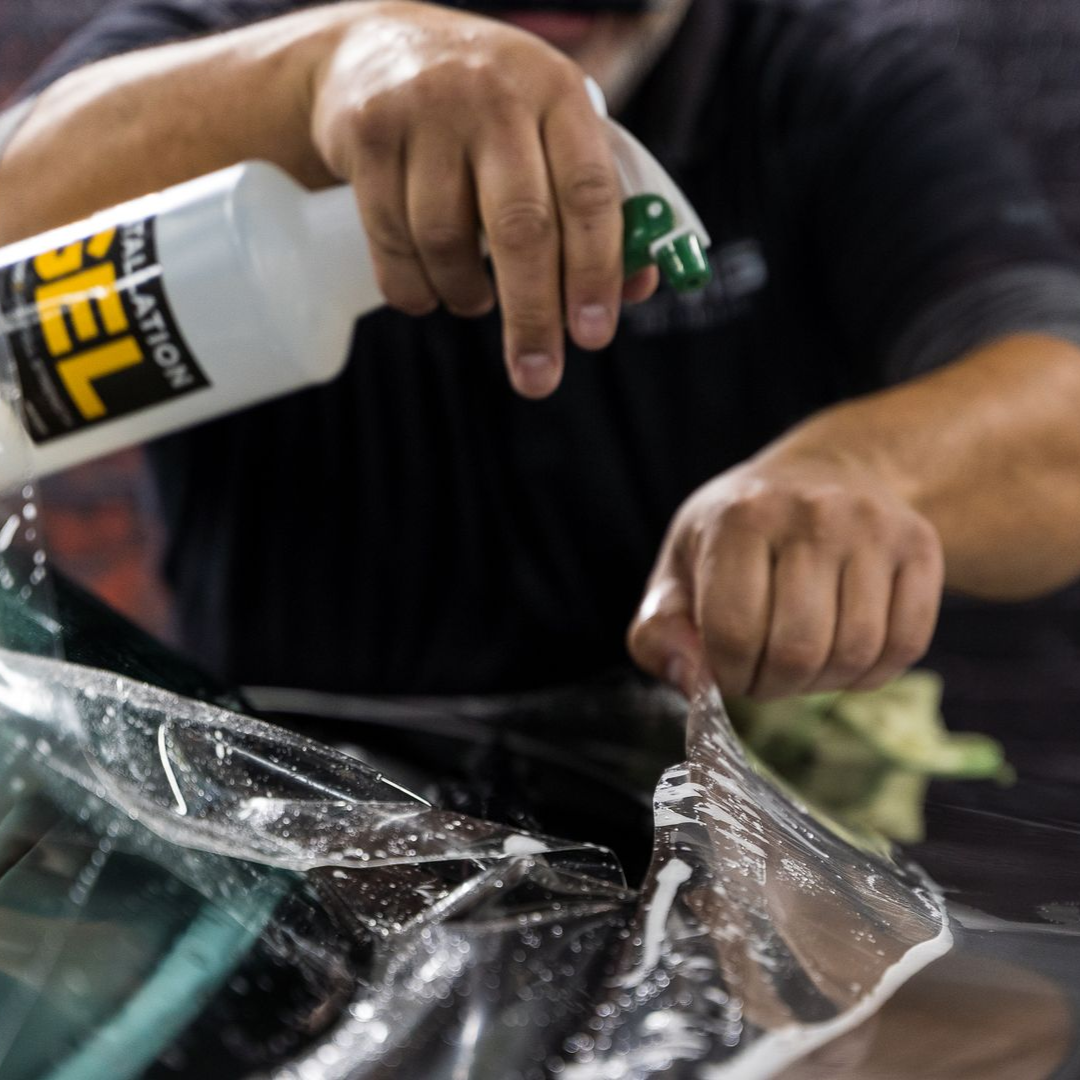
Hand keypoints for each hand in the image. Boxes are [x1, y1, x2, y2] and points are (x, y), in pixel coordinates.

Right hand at [310, 1, 652, 396]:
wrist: (378, 50)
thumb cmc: (487, 113)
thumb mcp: (550, 134)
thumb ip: (593, 207)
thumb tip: (632, 290)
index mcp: (557, 94)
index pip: (588, 192)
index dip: (596, 271)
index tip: (593, 336)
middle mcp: (494, 95)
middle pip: (520, 227)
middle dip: (532, 316)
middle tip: (537, 377)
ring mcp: (425, 110)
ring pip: (446, 241)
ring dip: (465, 296)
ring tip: (474, 302)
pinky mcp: (369, 134)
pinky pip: (390, 240)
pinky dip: (413, 287)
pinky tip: (428, 289)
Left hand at [628, 453, 944, 700]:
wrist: (820, 474)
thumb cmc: (735, 536)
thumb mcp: (678, 571)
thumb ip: (659, 632)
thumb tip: (695, 682)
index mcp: (740, 518)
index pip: (733, 633)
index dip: (727, 675)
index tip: (726, 670)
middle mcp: (812, 513)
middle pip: (797, 650)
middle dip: (774, 685)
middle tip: (763, 674)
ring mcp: (873, 526)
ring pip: (855, 652)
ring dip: (823, 683)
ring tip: (801, 663)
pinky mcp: (920, 545)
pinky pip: (905, 644)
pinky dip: (872, 673)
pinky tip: (843, 656)